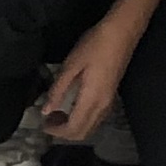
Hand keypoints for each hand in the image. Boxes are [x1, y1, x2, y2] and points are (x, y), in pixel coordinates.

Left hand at [38, 15, 139, 144]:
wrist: (122, 32)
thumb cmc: (95, 45)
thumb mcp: (71, 65)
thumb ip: (58, 90)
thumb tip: (45, 110)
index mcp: (91, 100)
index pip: (73, 129)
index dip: (56, 131)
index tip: (43, 123)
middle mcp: (102, 106)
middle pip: (83, 133)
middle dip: (64, 132)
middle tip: (49, 119)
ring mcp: (109, 102)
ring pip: (90, 127)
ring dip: (73, 126)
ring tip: (58, 112)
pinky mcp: (112, 96)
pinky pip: (96, 118)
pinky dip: (82, 119)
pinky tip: (73, 106)